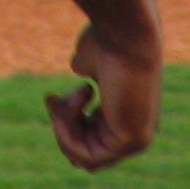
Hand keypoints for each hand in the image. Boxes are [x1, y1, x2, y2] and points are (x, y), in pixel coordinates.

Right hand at [45, 23, 161, 170]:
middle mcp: (135, 131)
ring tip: (73, 93)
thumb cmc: (110, 40)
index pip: (89, 139)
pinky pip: (88, 157)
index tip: (53, 96)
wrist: (128, 31)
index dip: (65, 122)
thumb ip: (84, 73)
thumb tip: (79, 72)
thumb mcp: (89, 61)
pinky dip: (70, 134)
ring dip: (64, 126)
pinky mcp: (132, 140)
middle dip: (62, 125)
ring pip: (82, 156)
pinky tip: (78, 101)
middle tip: (53, 98)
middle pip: (83, 150)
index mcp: (127, 115)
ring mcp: (136, 139)